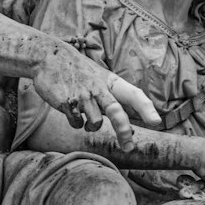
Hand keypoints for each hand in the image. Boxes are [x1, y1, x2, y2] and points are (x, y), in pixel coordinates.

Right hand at [32, 42, 159, 147]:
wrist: (48, 57)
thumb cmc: (79, 71)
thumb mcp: (100, 78)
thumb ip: (113, 99)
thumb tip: (130, 129)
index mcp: (110, 82)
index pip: (133, 95)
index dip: (146, 109)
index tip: (156, 122)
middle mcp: (98, 88)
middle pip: (116, 112)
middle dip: (124, 131)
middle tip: (129, 147)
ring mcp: (82, 96)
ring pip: (95, 123)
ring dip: (92, 126)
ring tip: (85, 115)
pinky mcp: (67, 103)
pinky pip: (77, 124)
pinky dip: (76, 122)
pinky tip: (71, 110)